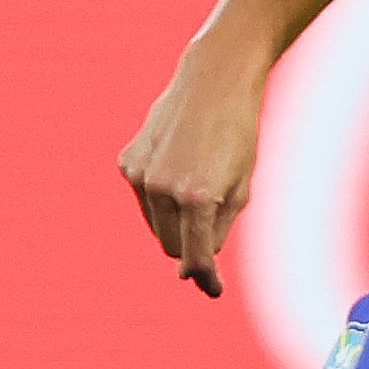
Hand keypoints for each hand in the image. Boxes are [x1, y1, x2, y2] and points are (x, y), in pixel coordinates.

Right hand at [117, 46, 266, 296]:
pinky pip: (145, 200)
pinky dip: (161, 196)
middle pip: (173, 248)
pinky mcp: (128, 163)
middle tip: (215, 214)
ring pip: (156, 227)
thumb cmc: (237, 135)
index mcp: (197, 198)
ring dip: (177, 220)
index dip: (206, 278)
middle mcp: (161, 189)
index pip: (194, 259)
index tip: (213, 289)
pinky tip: (179, 164)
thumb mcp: (241, 187)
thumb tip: (189, 274)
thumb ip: (217, 232)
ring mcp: (139, 175)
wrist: (214, 79)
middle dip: (192, 244)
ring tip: (199, 182)